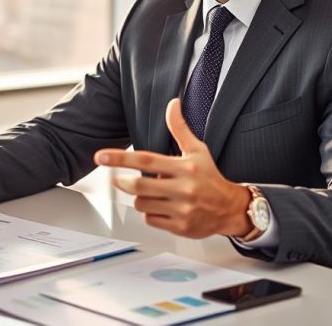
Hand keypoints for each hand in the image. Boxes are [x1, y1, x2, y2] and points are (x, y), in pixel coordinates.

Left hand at [94, 98, 250, 238]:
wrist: (231, 209)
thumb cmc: (211, 177)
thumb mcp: (197, 150)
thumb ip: (180, 128)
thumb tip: (172, 104)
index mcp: (185, 168)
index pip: (146, 160)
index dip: (120, 158)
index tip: (101, 156)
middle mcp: (183, 189)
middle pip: (139, 185)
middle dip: (123, 182)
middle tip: (120, 179)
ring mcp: (181, 210)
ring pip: (142, 204)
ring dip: (140, 198)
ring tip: (152, 193)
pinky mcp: (180, 227)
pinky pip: (151, 220)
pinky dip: (151, 213)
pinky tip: (162, 207)